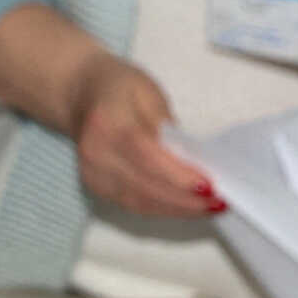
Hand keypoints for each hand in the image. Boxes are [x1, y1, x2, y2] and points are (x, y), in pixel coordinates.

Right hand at [68, 54, 220, 218]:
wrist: (79, 93)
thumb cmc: (117, 87)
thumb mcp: (147, 91)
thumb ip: (167, 125)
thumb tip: (191, 160)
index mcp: (107, 122)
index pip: (146, 156)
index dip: (178, 176)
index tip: (209, 187)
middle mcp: (95, 153)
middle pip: (145, 186)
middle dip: (186, 200)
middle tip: (219, 203)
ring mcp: (93, 174)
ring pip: (141, 202)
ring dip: (178, 209)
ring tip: (210, 208)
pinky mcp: (97, 188)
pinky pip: (135, 205)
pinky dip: (164, 208)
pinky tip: (187, 207)